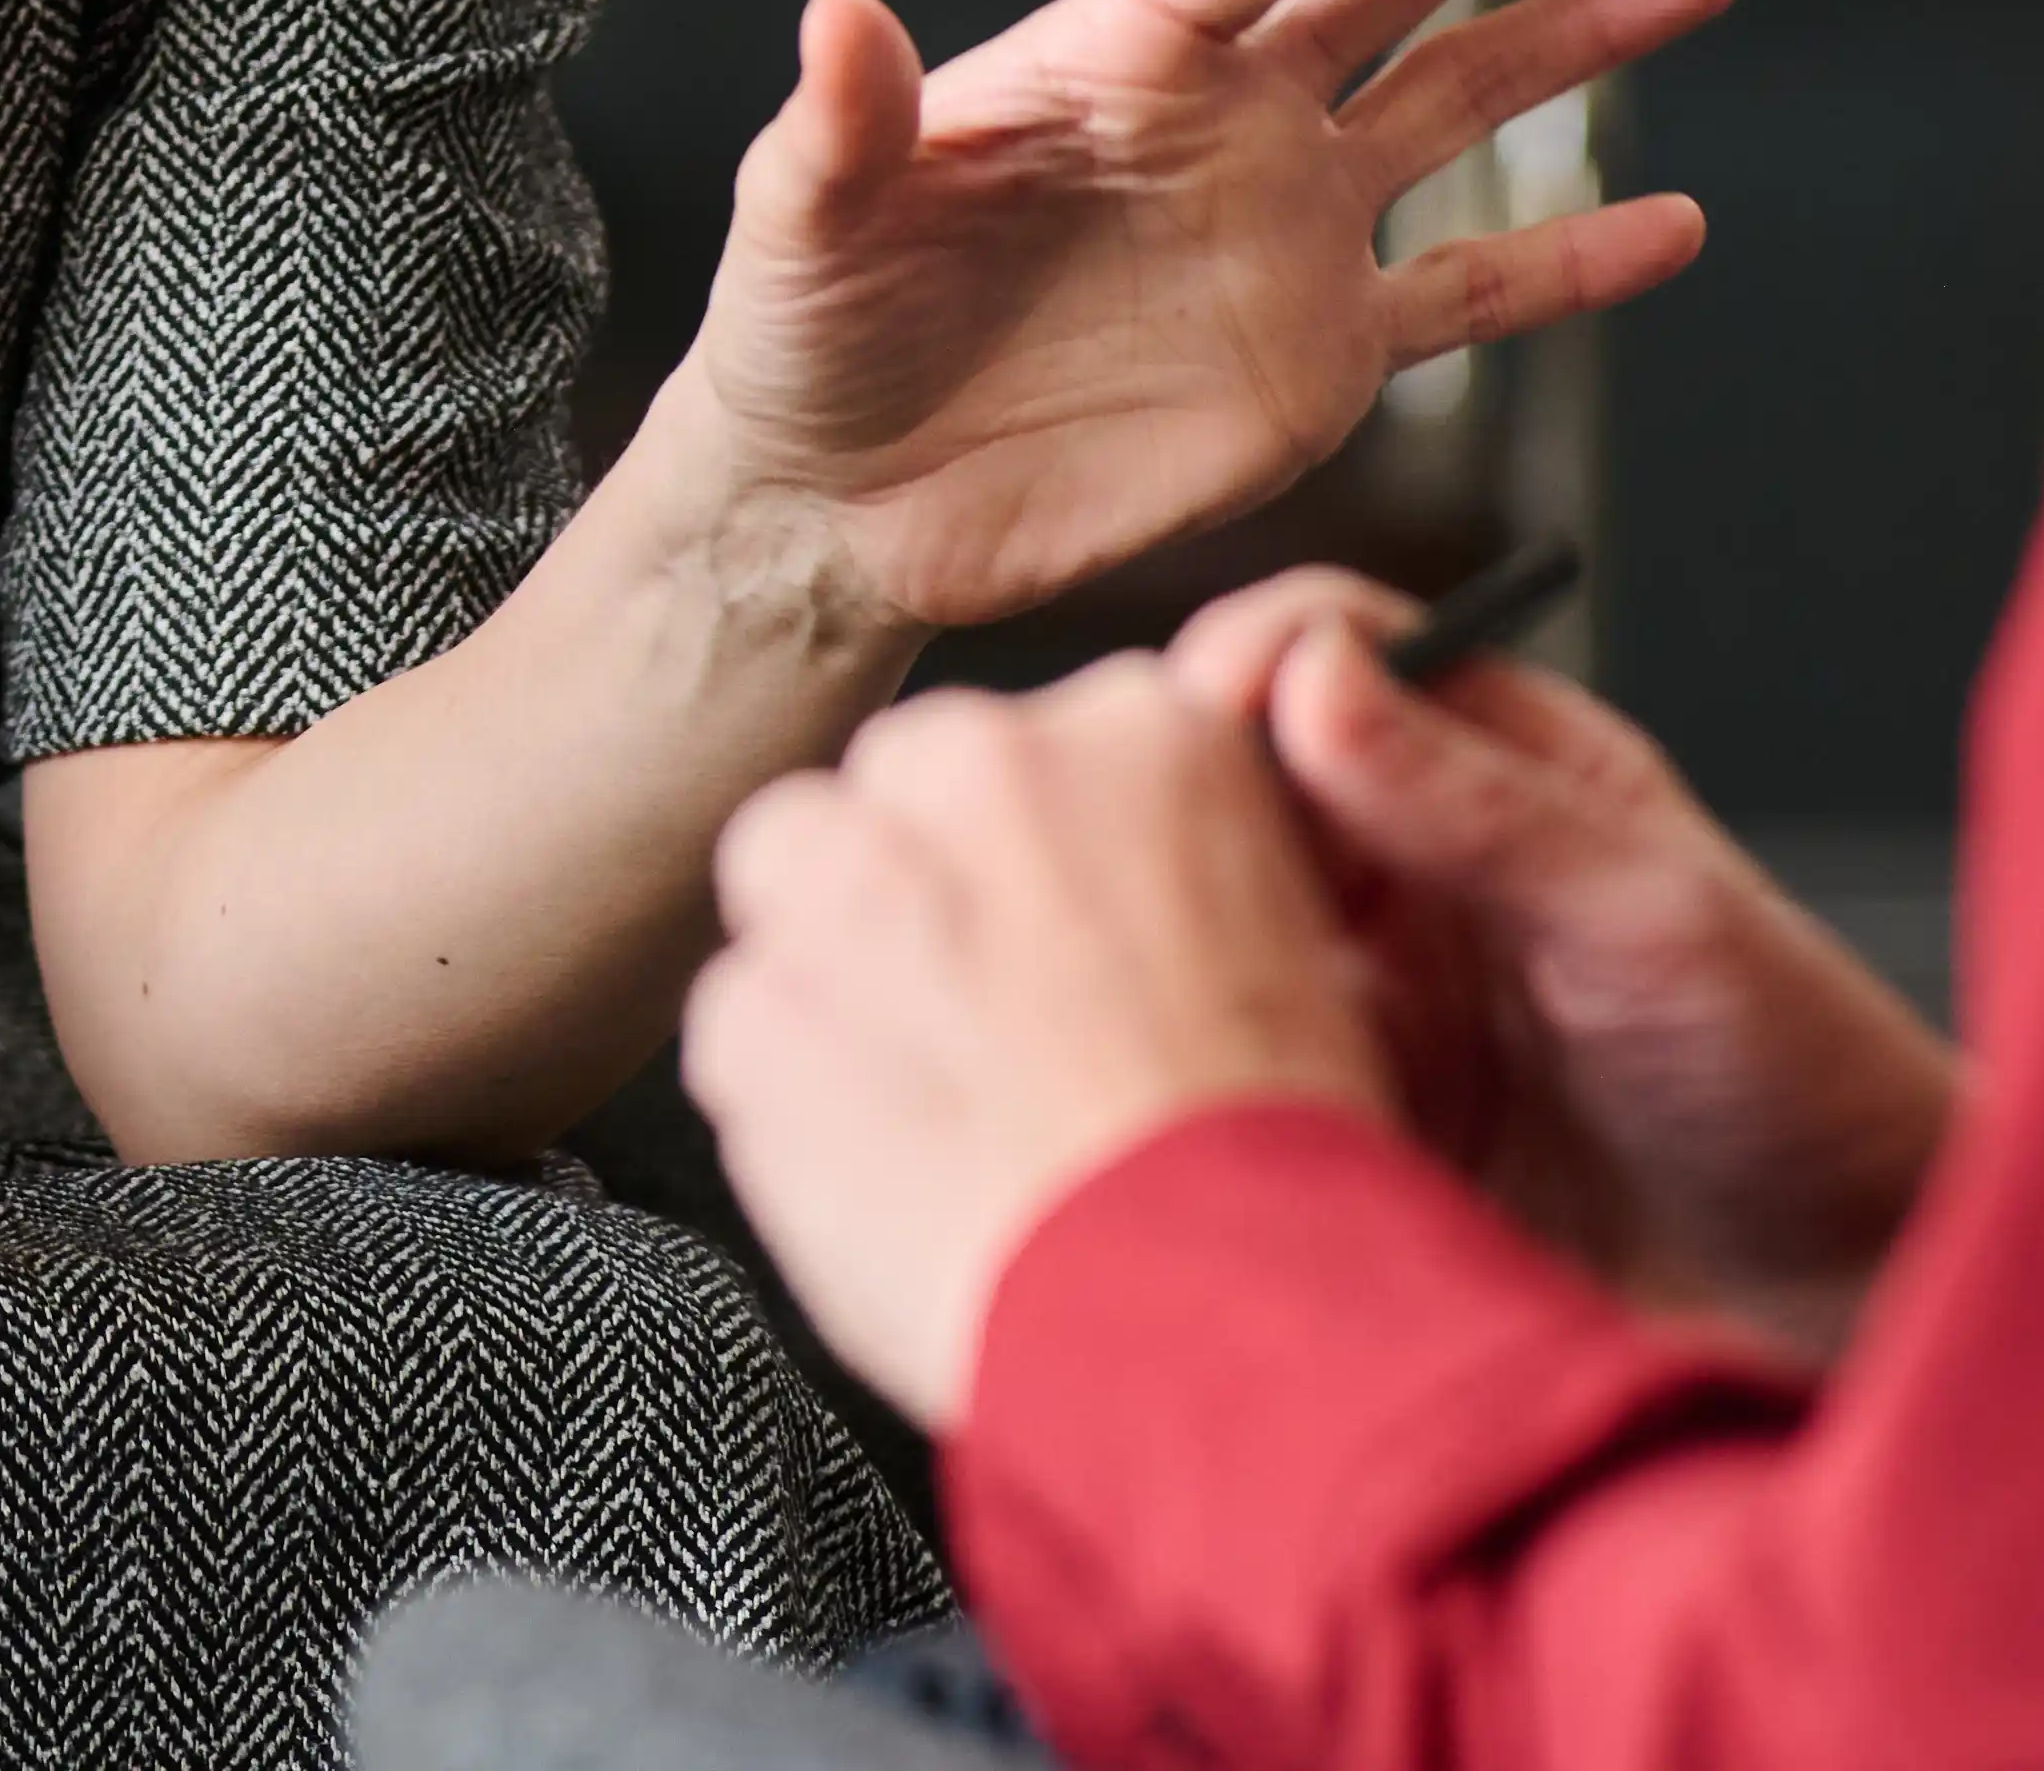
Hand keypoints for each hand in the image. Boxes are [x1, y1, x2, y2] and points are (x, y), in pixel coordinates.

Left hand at [666, 0, 1733, 633]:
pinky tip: (1673, 227)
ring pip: (1465, 103)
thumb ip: (841, 123)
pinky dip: (1572, 265)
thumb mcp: (801, 222)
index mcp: (1115, 53)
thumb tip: (837, 17)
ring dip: (1584, 31)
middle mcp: (1226, 114)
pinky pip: (1468, 293)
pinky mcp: (1315, 358)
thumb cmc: (805, 335)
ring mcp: (1284, 228)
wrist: (842, 505)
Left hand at [687, 659, 1390, 1427]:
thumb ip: (1181, 855)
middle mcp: (984, 762)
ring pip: (792, 874)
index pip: (1040, 748)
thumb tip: (1126, 876)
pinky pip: (740, 1022)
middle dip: (924, 887)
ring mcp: (852, 879)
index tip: (1063, 946)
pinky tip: (882, 1172)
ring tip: (925, 1099)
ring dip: (836, 965)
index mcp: (1140, 728)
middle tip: (988, 1023)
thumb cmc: (1275, 1162)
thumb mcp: (1303, 948)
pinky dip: (786, 1090)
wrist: (1214, 1315)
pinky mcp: (758, 1011)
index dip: (1038, 860)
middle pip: (900, 785)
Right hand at [1168, 568, 1959, 1356]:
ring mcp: (1378, 1008)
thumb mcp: (1645, 912)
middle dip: (1166, 806)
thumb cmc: (1802, 1072)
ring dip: (1166, 953)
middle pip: (1237, 787)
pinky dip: (1189, 1089)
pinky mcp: (1353, 1136)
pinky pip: (1233, 1088)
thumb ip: (1478, 802)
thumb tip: (1316, 675)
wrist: (1852, 1302)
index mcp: (1497, 768)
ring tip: (1143, 990)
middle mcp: (1418, 875)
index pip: (1328, 653)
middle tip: (1126, 861)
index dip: (1248, 666)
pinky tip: (1180, 1110)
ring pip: (1211, 935)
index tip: (1194, 722)